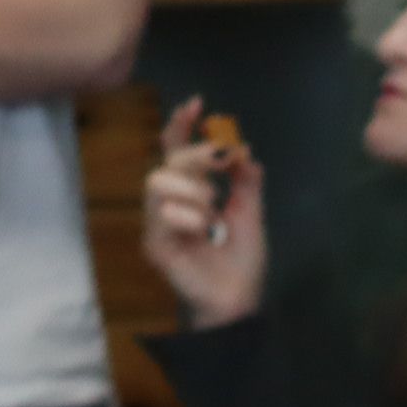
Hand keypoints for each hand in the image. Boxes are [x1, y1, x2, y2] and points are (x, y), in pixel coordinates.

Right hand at [144, 96, 267, 327]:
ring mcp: (158, 223)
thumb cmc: (241, 262)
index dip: (181, 126)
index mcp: (190, 193)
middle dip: (195, 155)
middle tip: (221, 161)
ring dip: (193, 191)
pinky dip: (190, 218)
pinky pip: (164, 215)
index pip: (176, 151)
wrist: (239, 302)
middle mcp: (169, 203)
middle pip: (167, 160)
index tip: (197, 105)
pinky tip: (205, 233)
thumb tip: (246, 152)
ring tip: (214, 211)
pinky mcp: (155, 244)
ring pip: (158, 182)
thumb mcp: (251, 217)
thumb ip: (247, 184)